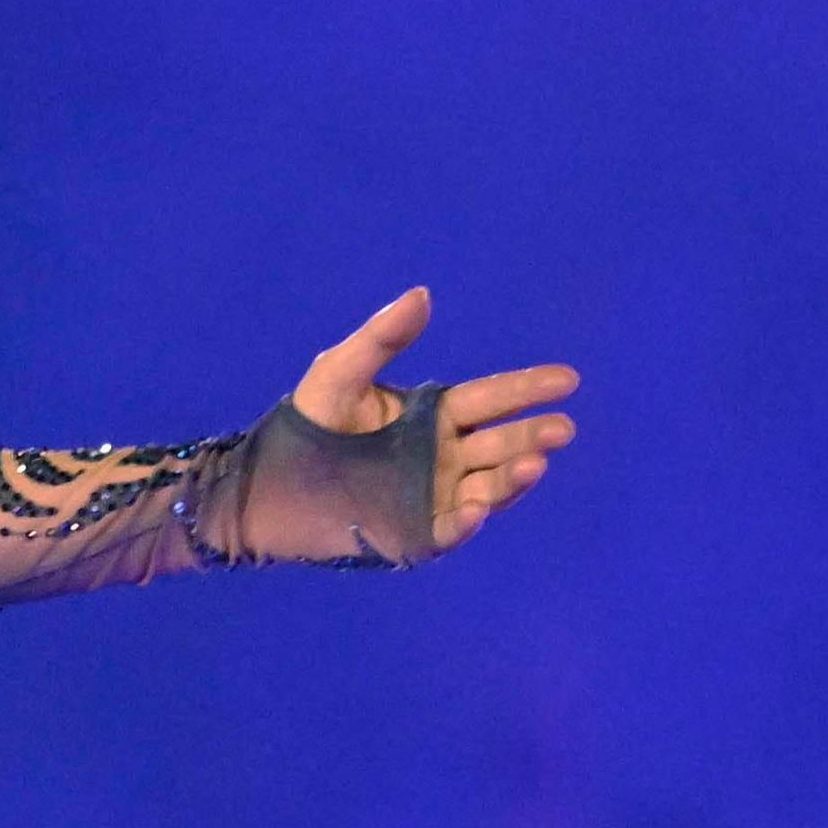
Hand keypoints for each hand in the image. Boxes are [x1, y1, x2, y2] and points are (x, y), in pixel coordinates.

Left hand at [290, 286, 579, 551]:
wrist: (261, 486)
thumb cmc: (302, 425)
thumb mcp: (339, 373)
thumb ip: (381, 339)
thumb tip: (422, 294)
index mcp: (432, 416)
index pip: (490, 400)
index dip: (527, 389)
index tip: (567, 379)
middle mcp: (442, 456)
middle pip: (499, 445)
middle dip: (532, 436)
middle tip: (560, 429)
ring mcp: (431, 495)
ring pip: (487, 486)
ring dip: (514, 477)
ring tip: (535, 463)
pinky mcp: (412, 532)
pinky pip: (449, 529)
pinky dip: (467, 521)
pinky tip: (478, 507)